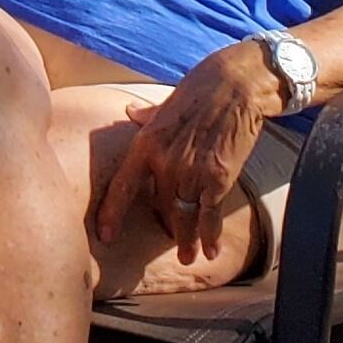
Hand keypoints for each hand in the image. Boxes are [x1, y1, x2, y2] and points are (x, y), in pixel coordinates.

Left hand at [93, 42, 280, 262]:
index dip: (112, 213)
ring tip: (187, 258)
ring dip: (186, 242)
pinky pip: (209, 215)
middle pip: (160, 207)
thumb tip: (128, 112)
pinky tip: (211, 252)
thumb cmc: (200, 89)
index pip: (122, 186)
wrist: (237, 85)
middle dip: (166, 230)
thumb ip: (146, 115)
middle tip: (170, 249)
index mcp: (146, 143)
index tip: (105, 236)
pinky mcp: (218, 178)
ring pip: (184, 217)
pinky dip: (210, 236)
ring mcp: (191, 172)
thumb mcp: (166, 103)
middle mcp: (164, 162)